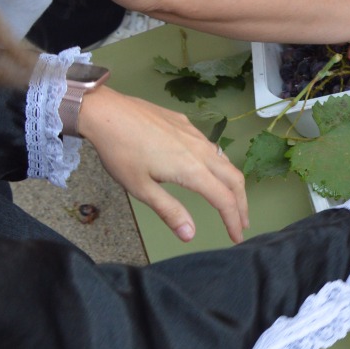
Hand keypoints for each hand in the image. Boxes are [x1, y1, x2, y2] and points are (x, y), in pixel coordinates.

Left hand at [76, 87, 248, 242]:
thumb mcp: (141, 188)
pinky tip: (204, 167)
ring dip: (232, 183)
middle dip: (242, 203)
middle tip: (242, 222)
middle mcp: (201, 151)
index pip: (224, 200)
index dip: (233, 220)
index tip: (237, 237)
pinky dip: (217, 164)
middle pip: (234, 179)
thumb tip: (190, 235)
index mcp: (192, 170)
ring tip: (229, 198)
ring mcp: (194, 134)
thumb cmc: (120, 152)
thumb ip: (169, 211)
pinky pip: (209, 146)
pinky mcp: (185, 124)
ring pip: (224, 160)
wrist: (107, 112)